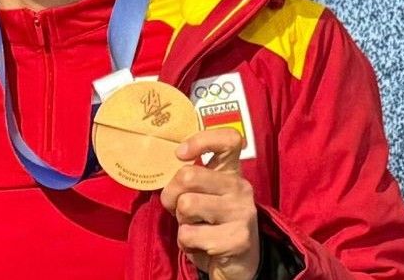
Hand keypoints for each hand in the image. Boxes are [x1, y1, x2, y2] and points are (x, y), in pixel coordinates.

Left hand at [159, 128, 258, 279]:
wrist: (236, 263)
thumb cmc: (210, 222)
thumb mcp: (203, 194)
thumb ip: (189, 178)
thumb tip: (160, 167)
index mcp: (232, 172)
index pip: (228, 140)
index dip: (201, 140)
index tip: (180, 154)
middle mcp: (241, 188)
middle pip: (188, 176)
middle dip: (172, 195)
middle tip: (179, 208)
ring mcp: (242, 213)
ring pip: (186, 206)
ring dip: (181, 222)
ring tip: (195, 227)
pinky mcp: (238, 240)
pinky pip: (189, 235)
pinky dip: (186, 244)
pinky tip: (200, 245)